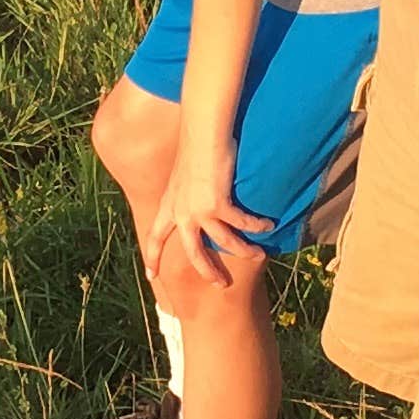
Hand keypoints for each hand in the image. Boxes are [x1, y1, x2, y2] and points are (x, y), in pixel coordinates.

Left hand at [145, 146, 271, 290]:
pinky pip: (242, 223)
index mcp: (169, 205)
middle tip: (220, 284)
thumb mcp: (183, 176)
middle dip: (207, 271)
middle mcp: (181, 212)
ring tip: (259, 254)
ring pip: (224, 241)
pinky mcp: (218, 204)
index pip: (155, 236)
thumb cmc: (196, 147)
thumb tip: (197, 202)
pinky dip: (256, 225)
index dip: (152, 257)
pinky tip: (268, 225)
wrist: (202, 133)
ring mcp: (199, 211)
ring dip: (244, 250)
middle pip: (192, 252)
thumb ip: (186, 193)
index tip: (151, 276)